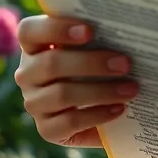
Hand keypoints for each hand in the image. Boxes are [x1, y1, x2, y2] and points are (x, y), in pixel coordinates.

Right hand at [15, 16, 137, 147]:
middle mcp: (27, 74)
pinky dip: (97, 115)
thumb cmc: (96, 68)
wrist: (98, 110)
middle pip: (50, 64)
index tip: (90, 30)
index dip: (56, 28)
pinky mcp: (46, 129)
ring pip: (61, 95)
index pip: (29, 31)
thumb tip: (128, 28)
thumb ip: (99, 37)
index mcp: (33, 46)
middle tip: (125, 63)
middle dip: (91, 62)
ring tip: (130, 89)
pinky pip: (69, 122)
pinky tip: (119, 109)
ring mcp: (34, 103)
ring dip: (100, 91)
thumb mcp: (94, 49)